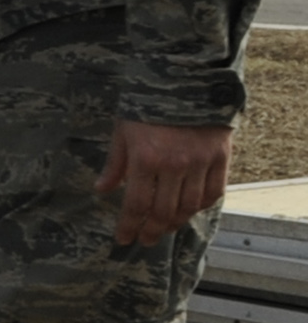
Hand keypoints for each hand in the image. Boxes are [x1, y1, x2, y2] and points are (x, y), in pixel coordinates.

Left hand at [97, 119, 231, 246]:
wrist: (186, 82)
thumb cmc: (147, 107)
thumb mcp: (123, 132)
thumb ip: (115, 164)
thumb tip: (101, 191)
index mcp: (145, 160)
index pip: (136, 205)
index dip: (129, 226)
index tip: (123, 239)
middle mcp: (174, 166)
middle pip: (164, 211)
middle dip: (151, 230)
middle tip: (145, 240)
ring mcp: (200, 163)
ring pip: (189, 206)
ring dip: (176, 222)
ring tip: (164, 229)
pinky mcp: (220, 158)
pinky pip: (213, 192)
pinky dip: (201, 206)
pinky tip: (190, 210)